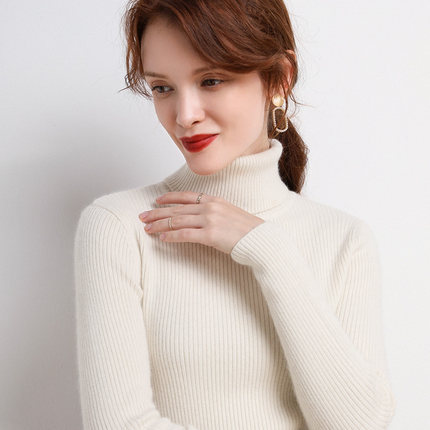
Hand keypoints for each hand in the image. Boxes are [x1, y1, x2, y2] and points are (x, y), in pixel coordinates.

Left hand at [138, 191, 264, 254]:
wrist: (261, 239)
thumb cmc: (249, 230)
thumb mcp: (231, 213)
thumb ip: (216, 212)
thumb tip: (201, 217)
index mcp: (215, 200)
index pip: (186, 196)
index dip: (169, 198)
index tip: (157, 200)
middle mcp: (210, 207)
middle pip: (177, 209)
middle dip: (157, 212)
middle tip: (143, 216)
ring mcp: (210, 220)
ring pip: (177, 221)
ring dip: (159, 224)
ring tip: (147, 228)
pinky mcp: (210, 235)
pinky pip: (185, 235)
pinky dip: (172, 236)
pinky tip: (162, 238)